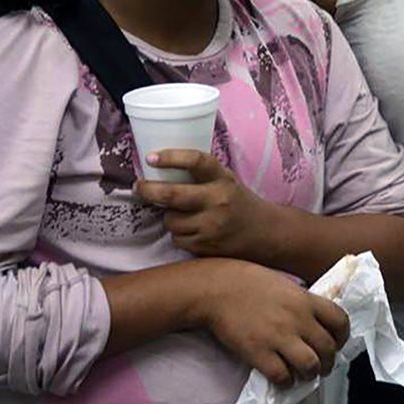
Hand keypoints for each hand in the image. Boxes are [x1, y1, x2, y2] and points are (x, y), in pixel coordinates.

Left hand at [136, 149, 278, 262]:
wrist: (265, 233)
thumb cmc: (238, 202)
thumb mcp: (226, 181)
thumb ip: (201, 175)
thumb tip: (159, 167)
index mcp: (223, 179)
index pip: (197, 161)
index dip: (172, 157)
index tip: (151, 157)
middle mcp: (218, 201)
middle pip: (173, 195)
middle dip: (149, 191)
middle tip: (139, 187)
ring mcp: (212, 226)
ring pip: (171, 220)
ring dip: (171, 218)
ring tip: (185, 216)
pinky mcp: (207, 246)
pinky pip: (178, 239)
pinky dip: (180, 234)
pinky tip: (194, 231)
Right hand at [203, 261, 349, 383]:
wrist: (216, 288)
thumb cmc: (248, 281)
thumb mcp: (285, 284)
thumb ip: (302, 302)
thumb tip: (314, 321)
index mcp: (306, 300)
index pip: (340, 320)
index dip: (343, 337)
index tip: (337, 343)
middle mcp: (298, 319)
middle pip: (328, 348)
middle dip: (329, 362)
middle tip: (322, 367)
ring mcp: (279, 336)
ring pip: (310, 365)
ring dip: (310, 375)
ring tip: (304, 375)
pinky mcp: (258, 352)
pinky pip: (282, 376)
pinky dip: (286, 382)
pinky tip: (283, 379)